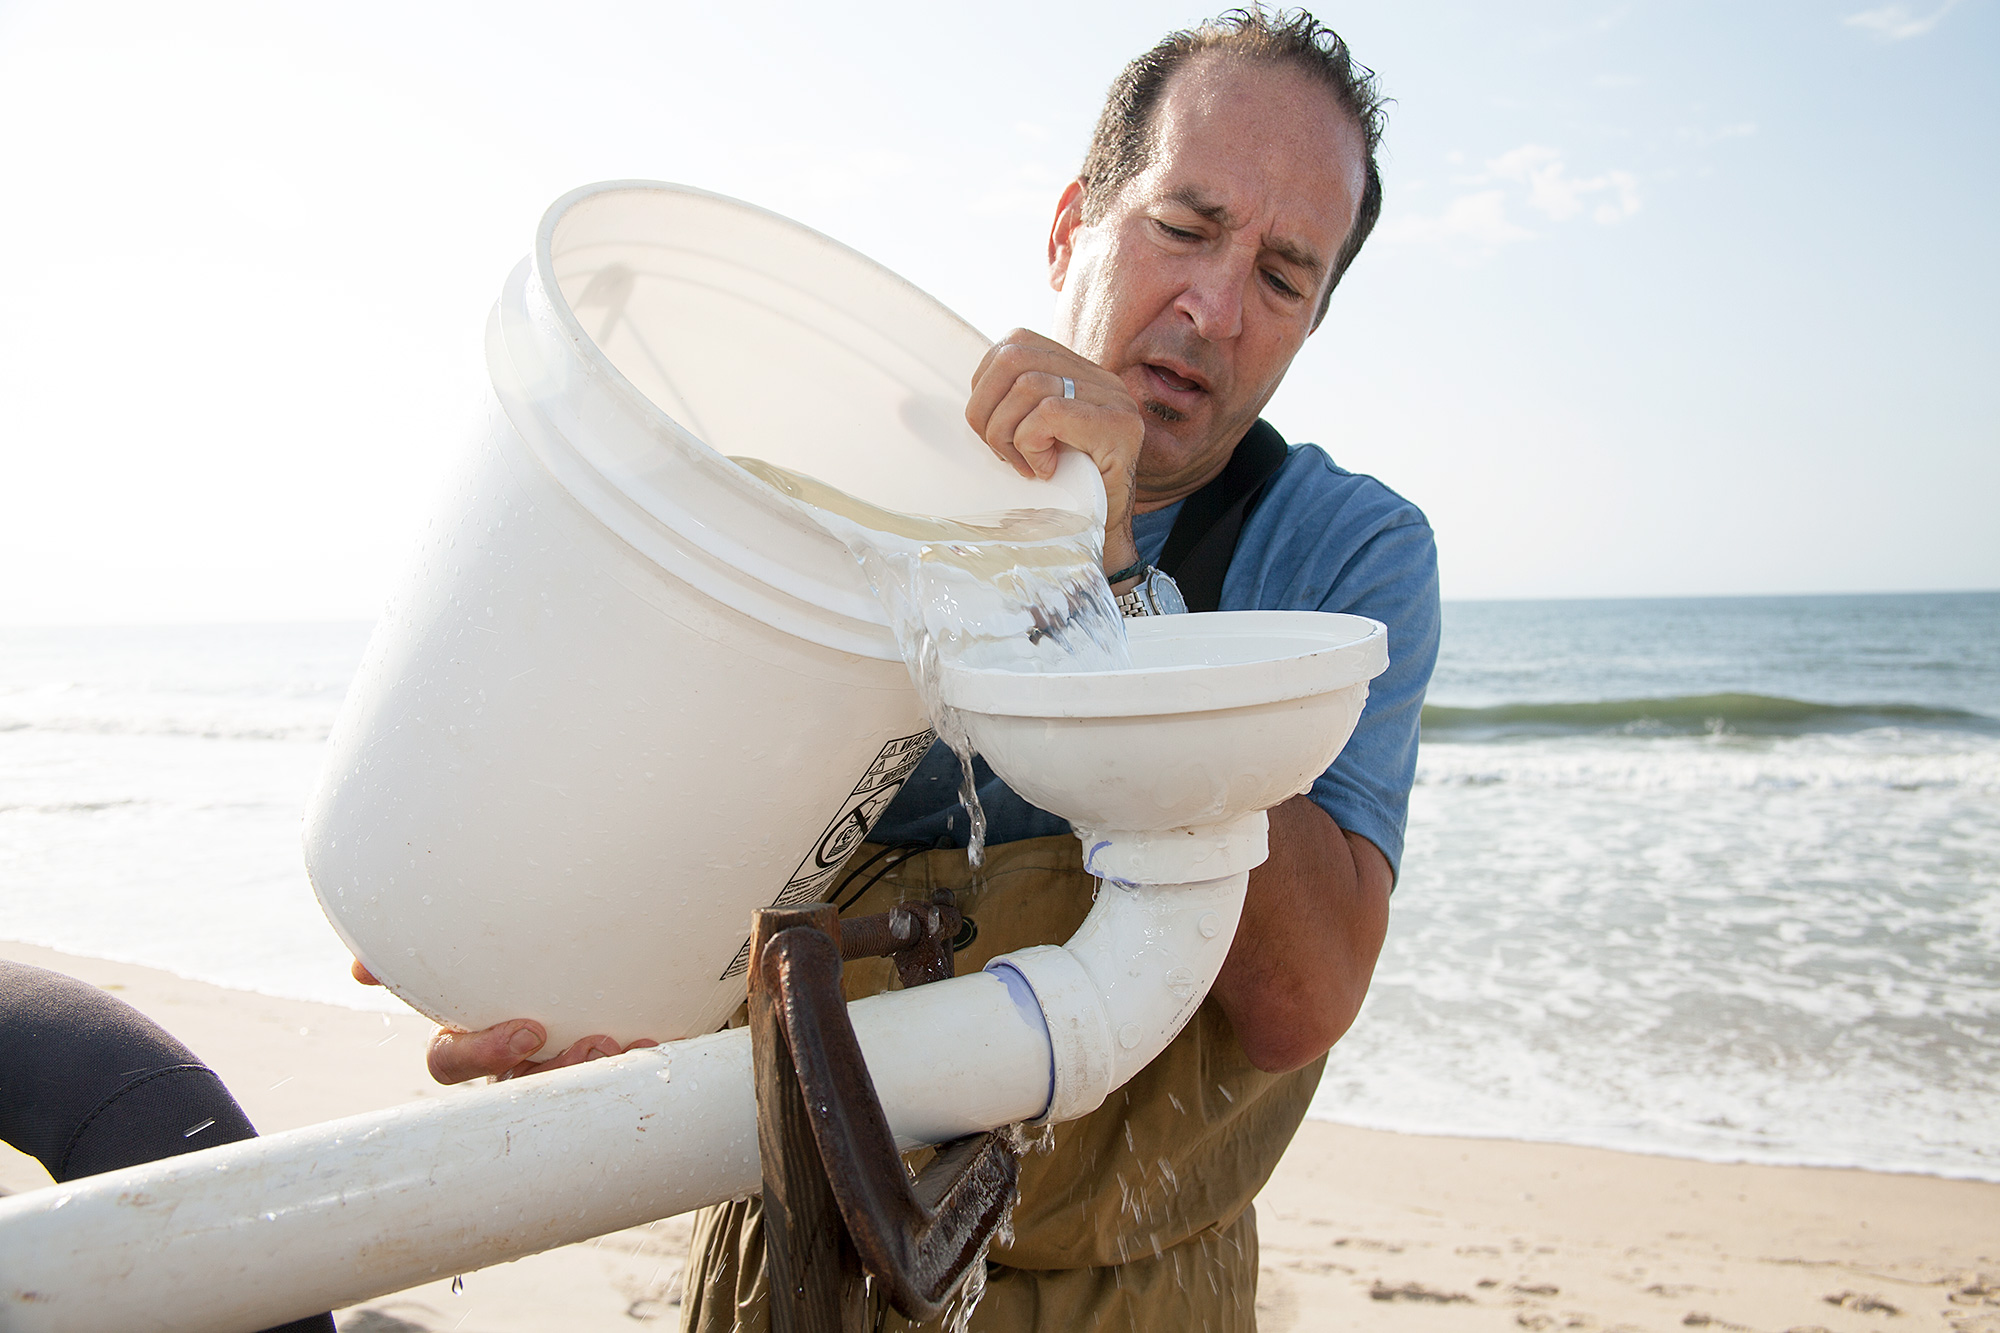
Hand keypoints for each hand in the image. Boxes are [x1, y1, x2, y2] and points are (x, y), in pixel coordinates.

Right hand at [350, 958, 656, 1083]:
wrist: (584, 953)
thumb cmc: (511, 959)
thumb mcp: (470, 952)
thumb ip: (419, 951)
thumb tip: (358, 970)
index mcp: (471, 1036)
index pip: (455, 1063)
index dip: (486, 1054)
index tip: (529, 1030)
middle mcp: (513, 1061)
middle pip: (520, 1086)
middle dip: (556, 1075)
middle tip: (591, 1046)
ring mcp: (558, 1067)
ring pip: (571, 1088)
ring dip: (600, 1070)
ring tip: (626, 1045)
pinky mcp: (604, 1063)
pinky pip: (619, 1078)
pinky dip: (639, 1063)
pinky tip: (657, 1044)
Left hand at [967, 329, 1147, 577]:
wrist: (1103, 538)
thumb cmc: (1062, 494)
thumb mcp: (1030, 440)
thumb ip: (1010, 407)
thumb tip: (933, 406)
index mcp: (1079, 372)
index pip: (1016, 343)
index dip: (986, 384)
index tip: (992, 427)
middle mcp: (1101, 379)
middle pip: (1015, 357)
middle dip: (987, 408)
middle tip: (1000, 452)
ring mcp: (1115, 400)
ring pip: (1029, 385)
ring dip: (1008, 433)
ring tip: (1023, 464)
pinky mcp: (1120, 426)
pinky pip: (1049, 413)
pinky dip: (1031, 444)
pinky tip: (1044, 470)